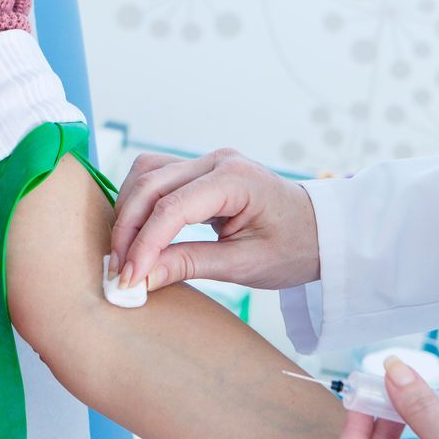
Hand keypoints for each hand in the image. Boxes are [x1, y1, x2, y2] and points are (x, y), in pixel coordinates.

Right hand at [108, 148, 319, 292]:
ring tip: (124, 253)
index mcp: (236, 179)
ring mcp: (208, 162)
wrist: (321, 231)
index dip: (143, 243)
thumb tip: (142, 277)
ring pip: (146, 174)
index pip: (172, 207)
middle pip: (150, 184)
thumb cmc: (293, 247)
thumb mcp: (245, 265)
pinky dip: (140, 203)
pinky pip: (157, 177)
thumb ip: (191, 265)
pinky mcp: (200, 171)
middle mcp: (218, 161)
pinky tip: (138, 234)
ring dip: (129, 212)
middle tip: (118, 270)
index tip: (128, 277)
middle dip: (128, 228)